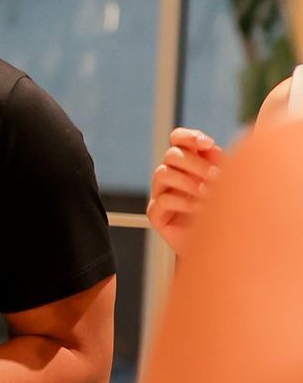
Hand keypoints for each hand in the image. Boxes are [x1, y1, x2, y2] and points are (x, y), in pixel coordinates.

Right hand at [147, 127, 223, 252]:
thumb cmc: (224, 212)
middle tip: (216, 178)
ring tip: (207, 195)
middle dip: (196, 164)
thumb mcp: (226, 183)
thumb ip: (217, 163)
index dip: (188, 136)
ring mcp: (161, 193)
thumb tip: (210, 149)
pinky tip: (199, 210)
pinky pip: (163, 200)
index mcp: (187, 163)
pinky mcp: (156, 214)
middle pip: (172, 154)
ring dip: (188, 182)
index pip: (177, 139)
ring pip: (162, 173)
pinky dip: (184, 203)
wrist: (219, 246)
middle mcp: (171, 175)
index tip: (207, 144)